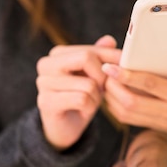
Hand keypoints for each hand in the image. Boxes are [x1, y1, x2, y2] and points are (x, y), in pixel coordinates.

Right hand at [36, 35, 121, 149]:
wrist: (65, 127)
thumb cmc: (81, 97)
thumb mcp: (94, 76)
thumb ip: (99, 57)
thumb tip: (109, 40)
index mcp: (57, 54)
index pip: (90, 50)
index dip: (111, 58)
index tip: (123, 66)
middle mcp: (46, 64)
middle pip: (86, 58)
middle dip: (102, 76)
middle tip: (103, 88)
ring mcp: (43, 83)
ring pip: (87, 83)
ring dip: (96, 96)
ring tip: (90, 101)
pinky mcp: (46, 101)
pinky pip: (82, 99)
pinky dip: (89, 107)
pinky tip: (83, 110)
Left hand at [101, 49, 166, 139]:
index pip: (151, 85)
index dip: (129, 76)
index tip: (112, 67)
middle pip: (132, 103)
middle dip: (113, 88)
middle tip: (104, 74)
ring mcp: (162, 122)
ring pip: (126, 114)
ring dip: (111, 99)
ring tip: (105, 82)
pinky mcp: (154, 127)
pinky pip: (129, 120)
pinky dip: (116, 107)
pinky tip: (112, 94)